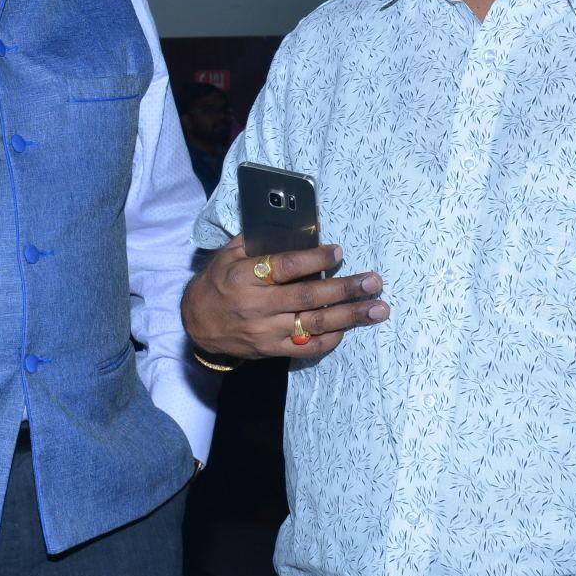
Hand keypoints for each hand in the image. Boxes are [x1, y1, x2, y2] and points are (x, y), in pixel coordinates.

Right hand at [181, 235, 385, 359]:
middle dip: (345, 289)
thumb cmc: (219, 281)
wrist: (197, 323)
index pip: (285, 267)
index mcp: (244, 276)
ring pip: (314, 324)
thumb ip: (260, 241)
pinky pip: (308, 347)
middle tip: (373, 282)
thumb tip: (299, 226)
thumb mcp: (229, 254)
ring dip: (350, 316)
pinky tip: (351, 327)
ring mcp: (266, 331)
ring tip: (378, 309)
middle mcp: (257, 305)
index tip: (339, 252)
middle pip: (308, 297)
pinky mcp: (272, 350)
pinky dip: (332, 338)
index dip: (315, 259)